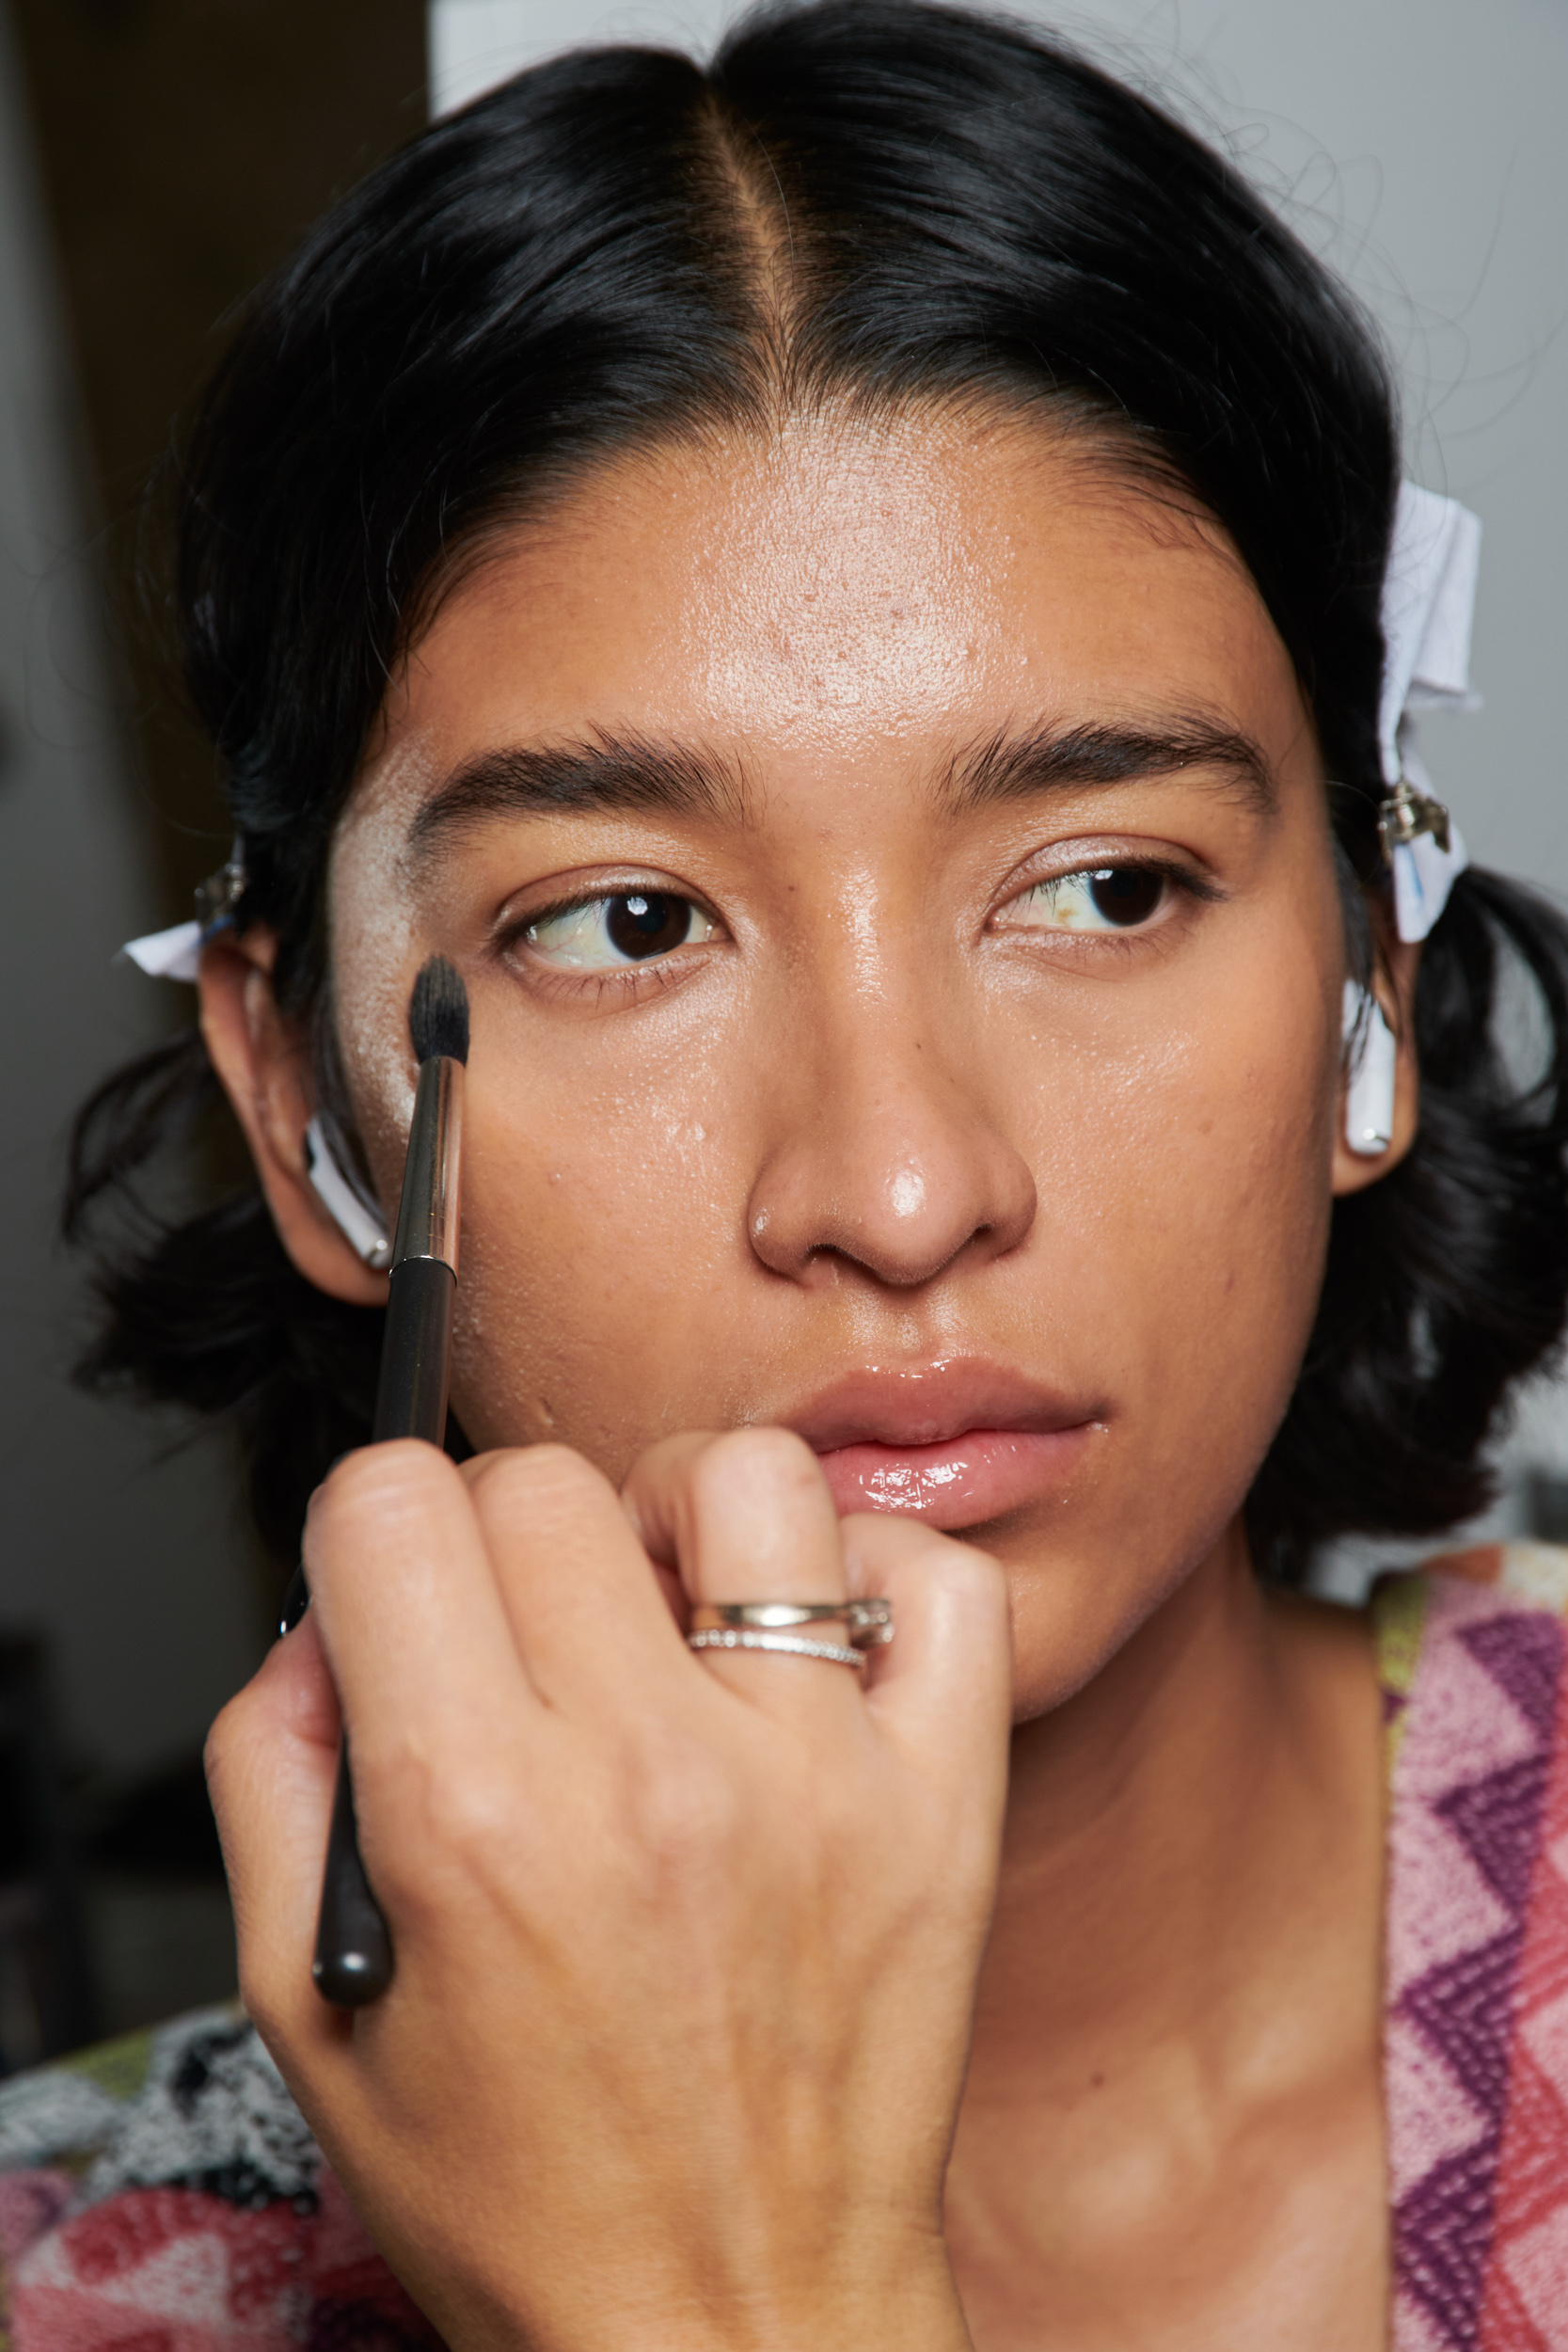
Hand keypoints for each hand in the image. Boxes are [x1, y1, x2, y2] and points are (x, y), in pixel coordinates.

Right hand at [206, 1429, 1010, 2351]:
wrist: (729, 2334)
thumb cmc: (527, 2197)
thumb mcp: (312, 2015)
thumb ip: (277, 1780)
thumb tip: (321, 1626)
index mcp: (472, 1819)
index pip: (392, 1504)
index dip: (376, 1534)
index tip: (403, 1592)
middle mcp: (648, 1775)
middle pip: (547, 1479)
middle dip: (504, 1538)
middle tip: (526, 1641)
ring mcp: (815, 1778)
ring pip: (747, 1479)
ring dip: (683, 1523)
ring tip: (672, 1621)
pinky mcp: (940, 1806)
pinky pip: (940, 1581)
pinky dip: (877, 1579)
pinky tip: (815, 1654)